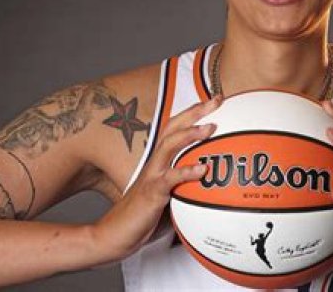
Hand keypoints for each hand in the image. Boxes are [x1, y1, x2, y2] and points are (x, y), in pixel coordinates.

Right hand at [91, 95, 221, 261]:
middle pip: (173, 128)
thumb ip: (187, 184)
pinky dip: (186, 172)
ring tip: (211, 127)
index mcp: (159, 160)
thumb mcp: (170, 195)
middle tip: (216, 100)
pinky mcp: (152, 193)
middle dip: (194, 111)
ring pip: (169, 146)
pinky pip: (169, 179)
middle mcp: (155, 162)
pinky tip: (203, 169)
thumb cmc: (144, 215)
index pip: (176, 129)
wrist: (116, 234)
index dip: (193, 113)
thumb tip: (213, 183)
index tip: (215, 99)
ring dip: (190, 134)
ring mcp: (152, 175)